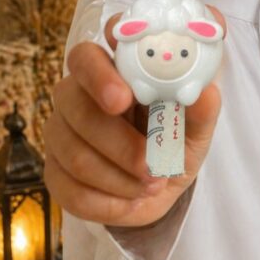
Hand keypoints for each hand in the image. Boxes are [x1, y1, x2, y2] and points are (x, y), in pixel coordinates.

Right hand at [44, 7, 224, 227]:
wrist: (161, 186)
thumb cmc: (174, 143)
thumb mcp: (197, 128)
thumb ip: (201, 109)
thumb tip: (205, 92)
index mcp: (110, 71)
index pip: (87, 57)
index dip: (100, 74)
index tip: (124, 98)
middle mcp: (76, 96)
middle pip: (76, 107)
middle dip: (120, 143)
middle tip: (152, 165)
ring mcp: (60, 133)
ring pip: (75, 155)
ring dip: (121, 178)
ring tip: (152, 183)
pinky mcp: (54, 172)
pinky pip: (71, 190)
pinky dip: (110, 202)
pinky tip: (132, 199)